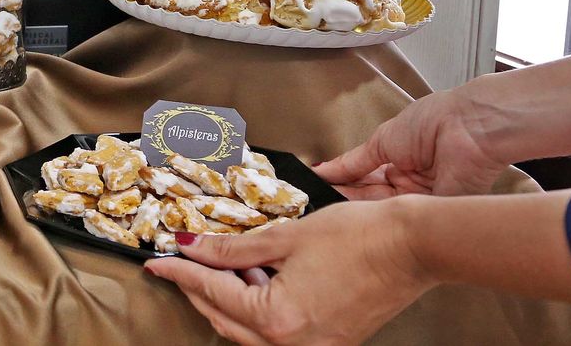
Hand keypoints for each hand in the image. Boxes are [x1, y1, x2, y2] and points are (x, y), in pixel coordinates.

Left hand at [145, 200, 431, 344]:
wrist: (414, 246)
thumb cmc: (360, 236)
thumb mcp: (286, 237)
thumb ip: (234, 249)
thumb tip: (194, 247)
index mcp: (278, 319)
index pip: (212, 293)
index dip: (180, 271)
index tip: (157, 261)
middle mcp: (293, 345)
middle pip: (225, 320)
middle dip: (200, 288)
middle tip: (182, 260)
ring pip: (249, 332)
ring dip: (230, 300)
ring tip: (223, 265)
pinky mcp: (329, 343)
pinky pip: (276, 334)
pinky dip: (259, 309)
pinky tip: (257, 280)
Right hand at [313, 89, 506, 198]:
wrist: (467, 127)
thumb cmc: (429, 123)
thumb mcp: (381, 141)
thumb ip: (352, 163)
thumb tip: (322, 170)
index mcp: (398, 162)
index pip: (362, 178)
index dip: (340, 184)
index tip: (314, 191)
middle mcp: (408, 185)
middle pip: (369, 197)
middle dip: (343, 198)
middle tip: (315, 204)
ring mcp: (420, 201)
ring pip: (381, 209)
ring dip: (357, 209)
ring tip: (327, 210)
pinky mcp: (433, 213)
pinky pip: (401, 217)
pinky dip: (378, 217)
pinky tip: (354, 219)